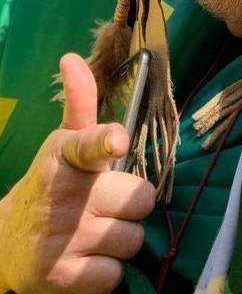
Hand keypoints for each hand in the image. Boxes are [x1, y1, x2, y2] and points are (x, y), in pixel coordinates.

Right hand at [0, 53, 154, 293]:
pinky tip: (85, 258)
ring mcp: (62, 240)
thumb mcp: (63, 143)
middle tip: (108, 202)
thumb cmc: (53, 183)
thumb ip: (81, 104)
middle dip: (131, 203)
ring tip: (95, 231)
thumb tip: (71, 57)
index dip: (103, 142)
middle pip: (141, 199)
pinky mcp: (61, 279)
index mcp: (66, 157)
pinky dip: (105, 271)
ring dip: (120, 238)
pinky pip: (115, 275)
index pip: (88, 145)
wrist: (6, 243)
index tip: (114, 141)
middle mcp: (64, 196)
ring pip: (133, 239)